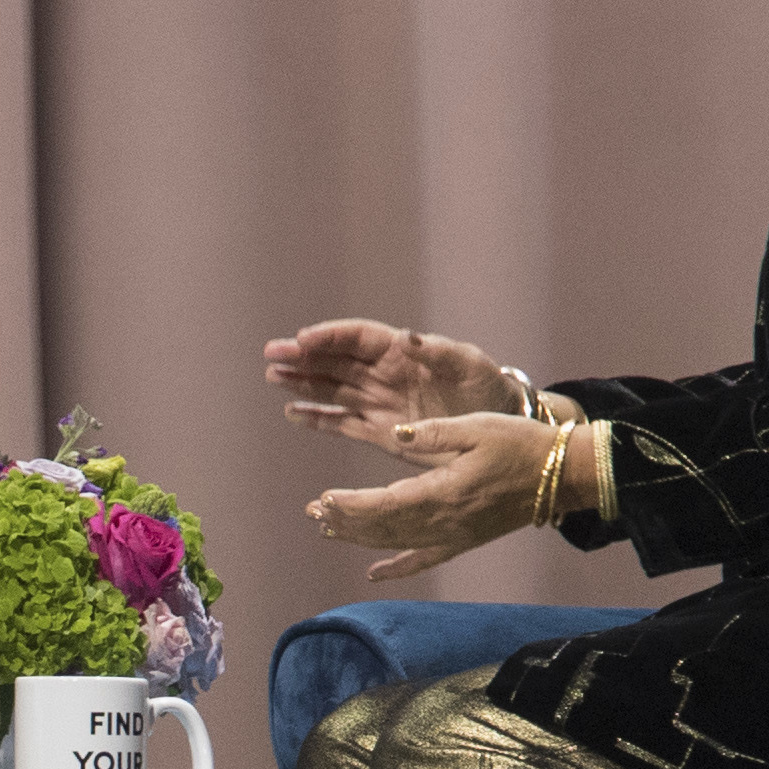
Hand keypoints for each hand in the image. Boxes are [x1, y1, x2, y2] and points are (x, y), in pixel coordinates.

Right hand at [263, 320, 518, 445]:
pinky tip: (293, 414)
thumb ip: (439, 352)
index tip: (302, 339)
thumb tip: (409, 337)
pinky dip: (317, 420)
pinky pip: (341, 423)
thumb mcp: (469, 365)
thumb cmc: (486, 388)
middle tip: (272, 355)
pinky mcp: (379, 432)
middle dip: (303, 357)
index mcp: (401, 352)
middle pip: (335, 361)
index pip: (357, 338)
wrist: (496, 425)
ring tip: (274, 378)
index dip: (329, 337)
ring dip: (303, 384)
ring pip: (331, 390)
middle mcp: (383, 374)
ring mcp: (378, 403)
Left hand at [306, 412, 556, 581]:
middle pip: (383, 527)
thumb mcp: (477, 427)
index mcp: (444, 492)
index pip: (384, 504)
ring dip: (360, 539)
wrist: (564, 475)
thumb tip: (395, 433)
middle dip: (345, 521)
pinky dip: (397, 568)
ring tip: (327, 529)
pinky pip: (425, 559)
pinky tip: (375, 574)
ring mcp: (455, 536)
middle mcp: (445, 522)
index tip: (324, 499)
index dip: (351, 505)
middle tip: (313, 512)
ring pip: (396, 543)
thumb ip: (432, 433)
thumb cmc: (522, 445)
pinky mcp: (465, 541)